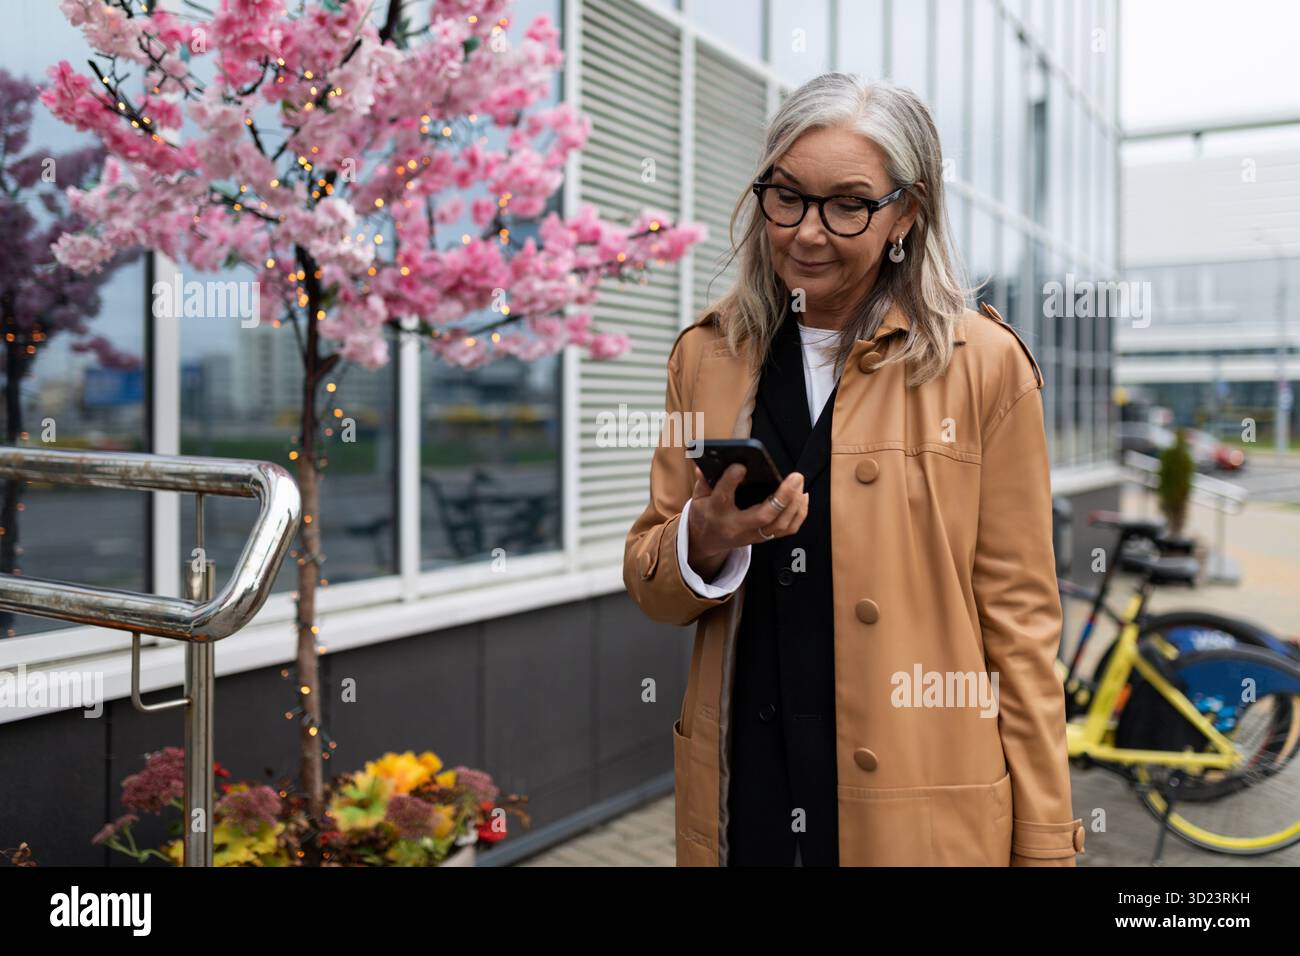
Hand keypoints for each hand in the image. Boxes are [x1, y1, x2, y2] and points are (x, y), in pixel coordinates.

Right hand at [686, 462, 808, 578]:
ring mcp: (752, 535)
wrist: (708, 542)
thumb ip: (703, 481)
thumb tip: (704, 465)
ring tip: (799, 484)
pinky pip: (787, 530)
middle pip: (763, 515)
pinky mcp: (763, 538)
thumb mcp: (698, 498)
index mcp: (716, 512)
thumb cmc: (705, 515)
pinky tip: (802, 497)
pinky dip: (799, 513)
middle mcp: (736, 526)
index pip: (723, 497)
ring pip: (780, 524)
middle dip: (783, 496)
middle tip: (795, 477)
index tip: (741, 466)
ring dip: (794, 504)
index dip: (731, 481)